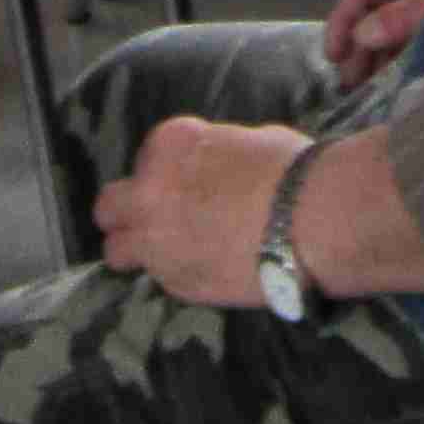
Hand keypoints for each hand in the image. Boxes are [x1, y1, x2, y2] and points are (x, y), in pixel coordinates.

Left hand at [92, 117, 307, 308]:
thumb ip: (215, 155)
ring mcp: (157, 242)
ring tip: (169, 250)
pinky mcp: (177, 283)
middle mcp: (149, 193)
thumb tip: (220, 165)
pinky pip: (158, 278)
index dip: (169, 171)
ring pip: (118, 250)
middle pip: (110, 207)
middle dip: (127, 210)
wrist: (314, 222)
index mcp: (169, 145)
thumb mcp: (248, 140)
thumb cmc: (292, 171)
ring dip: (138, 248)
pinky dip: (174, 272)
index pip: (148, 156)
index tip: (190, 181)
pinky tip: (202, 266)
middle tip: (154, 216)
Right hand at [323, 0, 423, 77]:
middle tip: (349, 80)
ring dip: (378, 53)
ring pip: (392, 22)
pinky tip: (390, 78)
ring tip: (366, 86)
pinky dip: (401, 54)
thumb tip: (360, 36)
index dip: (344, 19)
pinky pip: (413, 31)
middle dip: (360, 42)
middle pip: (376, 5)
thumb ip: (402, 17)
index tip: (332, 55)